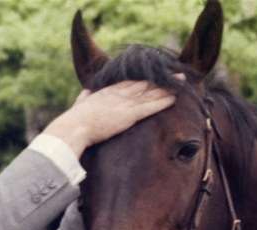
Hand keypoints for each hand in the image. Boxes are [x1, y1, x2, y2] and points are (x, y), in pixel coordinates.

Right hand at [43, 80, 175, 156]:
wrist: (74, 127)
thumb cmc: (74, 120)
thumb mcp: (80, 104)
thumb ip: (85, 97)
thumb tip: (85, 92)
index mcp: (108, 91)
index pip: (131, 82)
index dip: (145, 79)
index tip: (156, 75)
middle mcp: (119, 94)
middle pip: (145, 84)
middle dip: (162, 79)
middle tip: (177, 74)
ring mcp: (125, 103)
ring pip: (151, 93)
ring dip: (168, 88)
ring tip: (182, 83)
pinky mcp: (129, 115)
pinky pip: (150, 107)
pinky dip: (163, 102)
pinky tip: (174, 99)